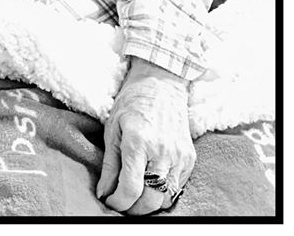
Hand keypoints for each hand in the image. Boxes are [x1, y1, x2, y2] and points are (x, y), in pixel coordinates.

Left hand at [97, 57, 194, 214]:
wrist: (161, 84)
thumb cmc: (132, 103)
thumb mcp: (112, 128)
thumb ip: (109, 163)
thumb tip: (103, 191)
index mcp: (138, 141)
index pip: (131, 187)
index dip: (118, 202)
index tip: (109, 202)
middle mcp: (162, 151)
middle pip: (150, 200)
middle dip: (132, 209)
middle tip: (120, 204)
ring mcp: (179, 156)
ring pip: (165, 199)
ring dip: (148, 204)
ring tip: (133, 197)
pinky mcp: (190, 159)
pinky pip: (177, 189)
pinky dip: (162, 194)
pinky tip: (149, 186)